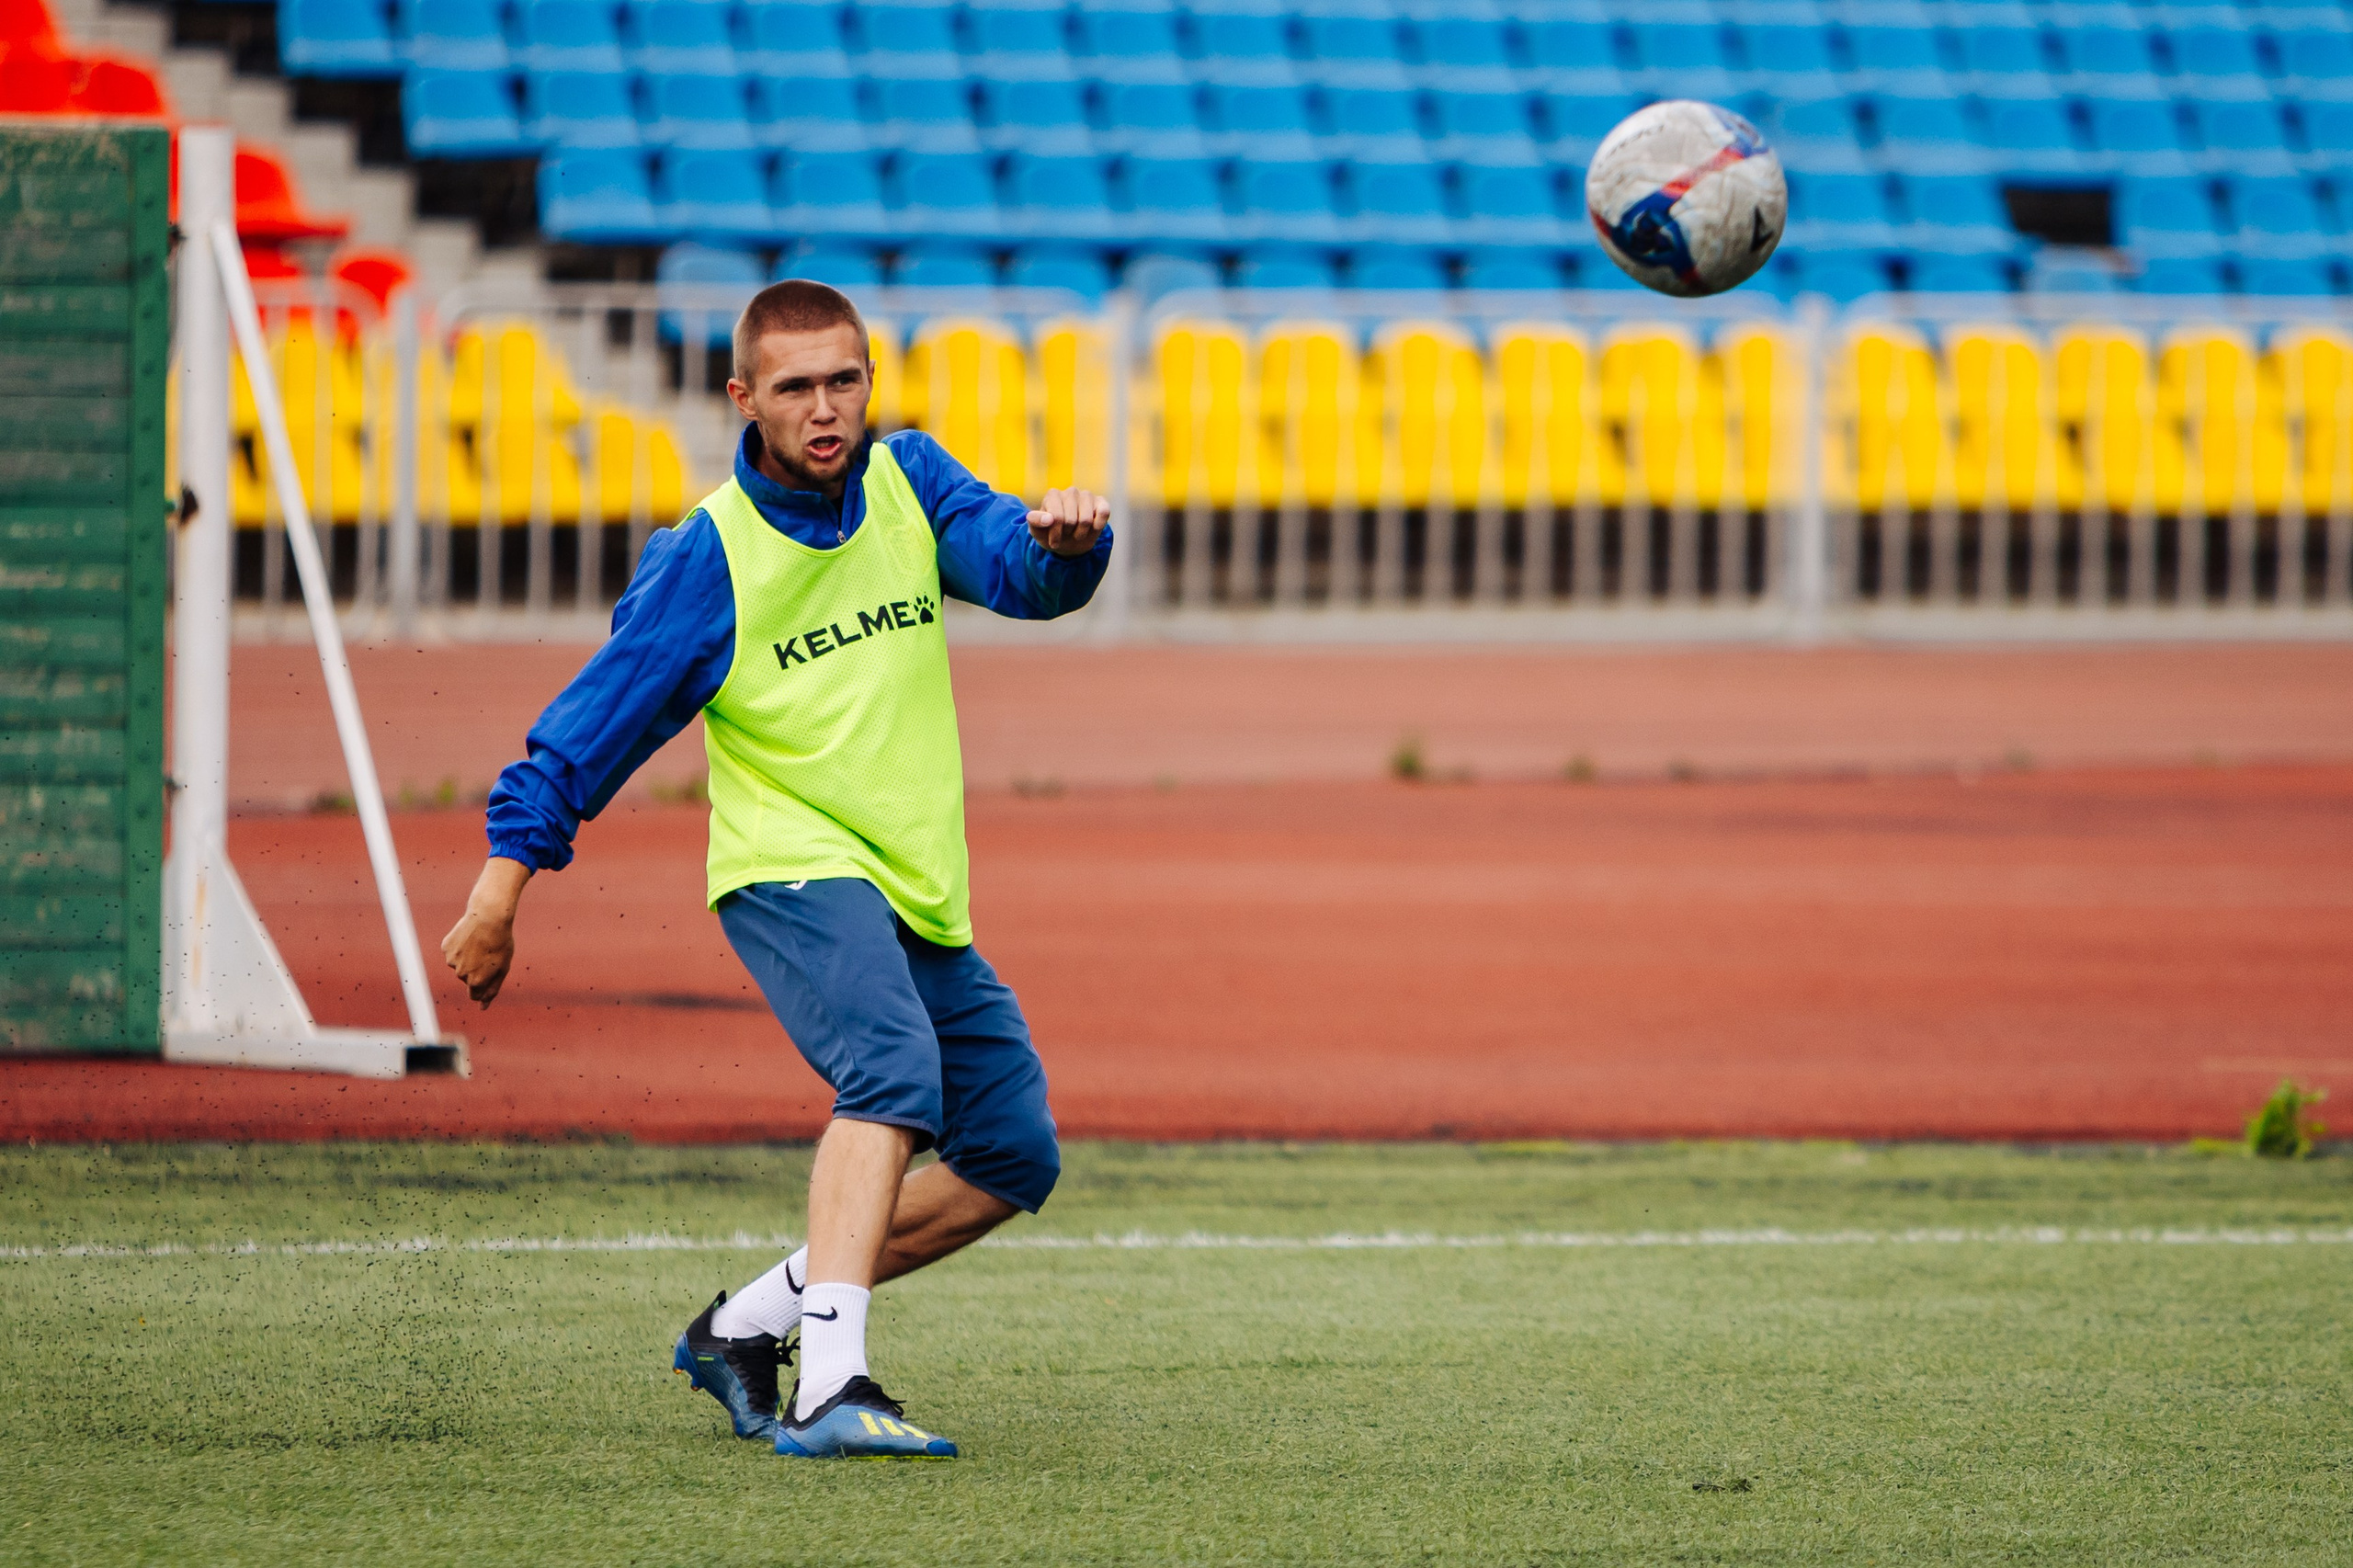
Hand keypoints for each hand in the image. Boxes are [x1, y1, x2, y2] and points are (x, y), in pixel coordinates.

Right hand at [441, 858, 530, 1006]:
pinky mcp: (446, 948)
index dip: (482, 986)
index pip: (475, 995)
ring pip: (459, 965)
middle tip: (488, 952)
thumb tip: (482, 1008)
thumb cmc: (500, 942)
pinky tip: (469, 937)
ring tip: (479, 943)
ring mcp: (452, 961)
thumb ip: (492, 990)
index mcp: (477, 982)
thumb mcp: (502, 967)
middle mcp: (462, 974)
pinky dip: (460, 947)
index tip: (487, 975)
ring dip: (467, 957)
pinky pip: (452, 952)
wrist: (488, 917)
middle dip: (476, 970)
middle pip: (467, 979)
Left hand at [1026, 487, 1109, 557]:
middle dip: (1068, 533)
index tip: (1053, 542)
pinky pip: (1103, 512)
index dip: (1056, 534)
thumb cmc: (1051, 534)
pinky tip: (1092, 528)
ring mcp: (1087, 495)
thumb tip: (1049, 519)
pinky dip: (1098, 526)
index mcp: (1053, 495)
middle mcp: (1070, 491)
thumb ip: (1035, 522)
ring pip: (1086, 520)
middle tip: (1066, 534)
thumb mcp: (1037, 532)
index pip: (1056, 517)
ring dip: (1081, 533)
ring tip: (1076, 533)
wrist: (1069, 542)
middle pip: (1071, 520)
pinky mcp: (1101, 502)